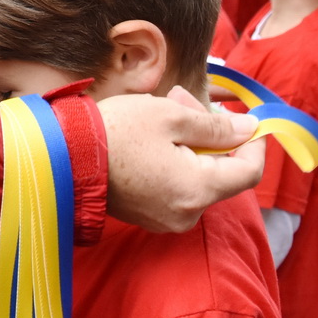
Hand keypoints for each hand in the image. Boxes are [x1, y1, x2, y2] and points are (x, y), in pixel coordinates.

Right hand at [101, 87, 265, 233]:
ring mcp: (165, 218)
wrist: (62, 157)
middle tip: (183, 98)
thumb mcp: (171, 116)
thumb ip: (216, 127)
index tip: (246, 118)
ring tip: (162, 109)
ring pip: (196, 176)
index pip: (249, 172)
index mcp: (198, 190)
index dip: (255, 143)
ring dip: (189, 142)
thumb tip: (250, 130)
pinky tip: (150, 135)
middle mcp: (187, 213)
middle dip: (210, 133)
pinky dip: (173, 160)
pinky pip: (175, 187)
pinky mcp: (147, 215)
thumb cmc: (116, 133)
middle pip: (220, 171)